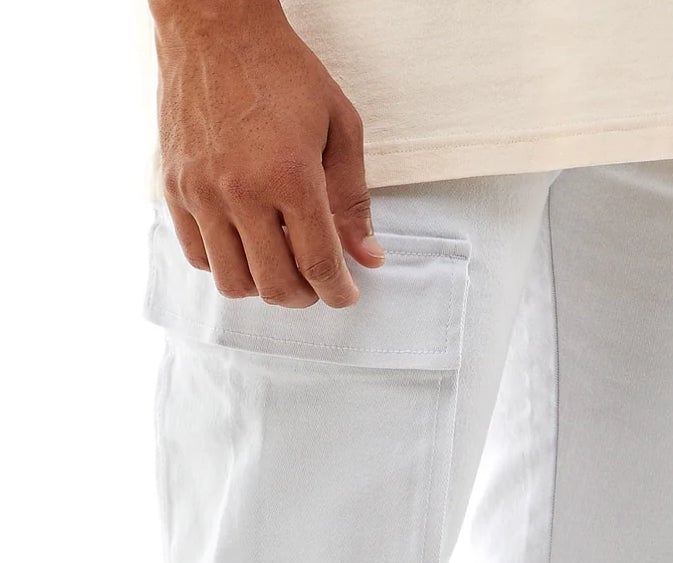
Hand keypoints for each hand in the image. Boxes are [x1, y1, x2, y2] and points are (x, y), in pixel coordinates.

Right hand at [153, 0, 382, 306]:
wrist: (214, 27)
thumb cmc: (282, 71)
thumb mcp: (340, 126)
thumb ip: (353, 198)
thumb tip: (368, 256)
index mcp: (290, 176)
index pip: (318, 264)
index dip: (337, 291)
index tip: (345, 294)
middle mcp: (241, 191)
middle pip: (275, 285)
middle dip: (304, 295)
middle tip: (315, 280)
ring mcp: (201, 192)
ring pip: (233, 281)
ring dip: (262, 284)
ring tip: (278, 259)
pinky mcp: (173, 187)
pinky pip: (198, 255)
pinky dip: (225, 263)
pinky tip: (244, 242)